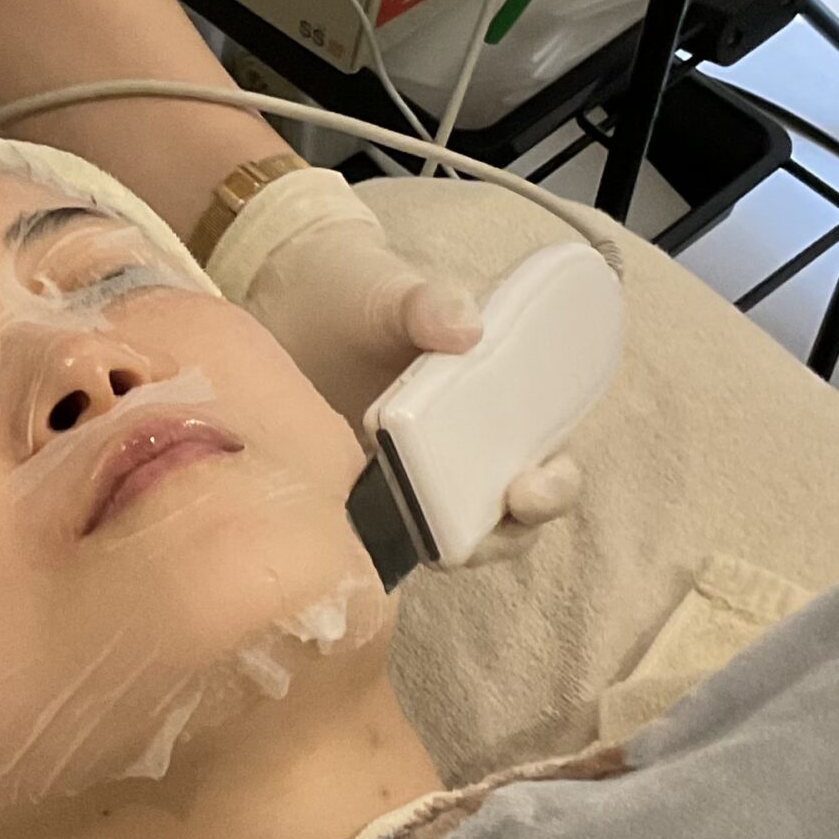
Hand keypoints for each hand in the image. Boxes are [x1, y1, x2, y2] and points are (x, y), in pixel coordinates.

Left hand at [204, 166, 583, 563]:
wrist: (281, 311)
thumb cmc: (357, 297)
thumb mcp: (392, 293)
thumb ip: (425, 304)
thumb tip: (467, 327)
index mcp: (498, 402)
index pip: (548, 456)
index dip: (556, 483)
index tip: (536, 484)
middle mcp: (469, 453)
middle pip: (513, 514)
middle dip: (515, 528)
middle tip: (502, 511)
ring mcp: (416, 483)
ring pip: (457, 536)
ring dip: (458, 545)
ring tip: (433, 536)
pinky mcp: (365, 501)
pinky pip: (389, 538)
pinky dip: (388, 546)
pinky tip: (370, 538)